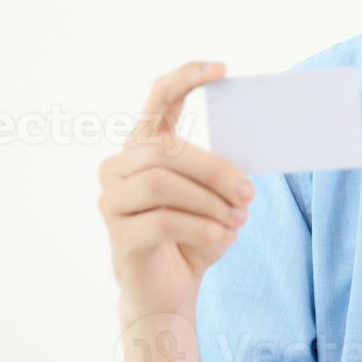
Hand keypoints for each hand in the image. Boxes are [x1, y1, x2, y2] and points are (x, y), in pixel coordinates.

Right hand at [98, 61, 253, 321]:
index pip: (158, 99)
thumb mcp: (215, 198)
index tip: (222, 68)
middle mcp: (119, 168)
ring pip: (162, 183)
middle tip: (249, 193)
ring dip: (209, 200)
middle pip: (166, 150)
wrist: (171, 293)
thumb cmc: (195, 236)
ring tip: (238, 219)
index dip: (186, 78)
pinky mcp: (118, 237)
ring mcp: (112, 201)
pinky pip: (162, 221)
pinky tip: (222, 237)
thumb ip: (221, 172)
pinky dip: (202, 228)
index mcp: (145, 148)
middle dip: (215, 169)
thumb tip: (245, 167)